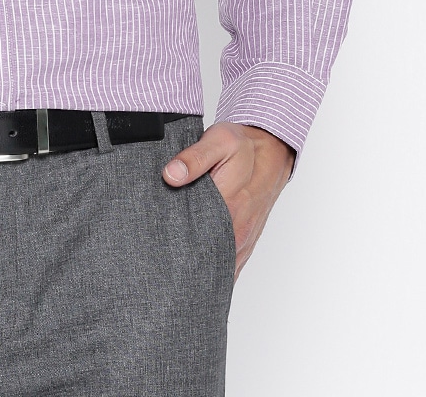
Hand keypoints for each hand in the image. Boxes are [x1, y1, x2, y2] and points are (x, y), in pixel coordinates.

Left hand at [162, 121, 295, 279]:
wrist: (271, 150)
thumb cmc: (242, 145)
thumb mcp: (218, 141)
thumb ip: (193, 158)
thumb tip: (170, 175)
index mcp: (229, 207)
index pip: (196, 241)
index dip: (174, 253)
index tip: (154, 261)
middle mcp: (237, 230)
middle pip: (205, 261)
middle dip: (182, 271)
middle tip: (157, 277)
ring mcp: (242, 239)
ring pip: (218, 269)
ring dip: (198, 276)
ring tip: (171, 284)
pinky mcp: (245, 241)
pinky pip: (230, 268)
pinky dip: (214, 276)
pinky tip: (195, 283)